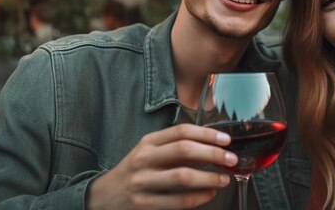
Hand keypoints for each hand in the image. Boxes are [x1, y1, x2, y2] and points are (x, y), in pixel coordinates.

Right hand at [87, 123, 237, 208]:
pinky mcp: (144, 204)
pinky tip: (209, 194)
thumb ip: (177, 149)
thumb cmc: (136, 172)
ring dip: (209, 178)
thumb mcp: (150, 153)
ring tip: (224, 179)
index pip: (181, 131)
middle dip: (213, 153)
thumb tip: (212, 147)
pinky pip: (178, 201)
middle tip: (231, 158)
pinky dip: (199, 197)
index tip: (225, 139)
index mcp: (148, 142)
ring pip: (182, 177)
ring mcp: (142, 182)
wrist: (104, 197)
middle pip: (184, 150)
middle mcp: (144, 159)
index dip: (207, 134)